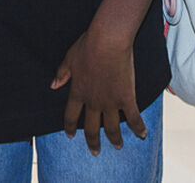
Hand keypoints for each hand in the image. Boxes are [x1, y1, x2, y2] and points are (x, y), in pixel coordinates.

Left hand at [51, 28, 145, 154]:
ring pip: (112, 128)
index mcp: (77, 92)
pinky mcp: (126, 98)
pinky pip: (133, 118)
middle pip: (91, 128)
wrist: (108, 41)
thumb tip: (53, 85)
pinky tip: (141, 135)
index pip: (71, 116)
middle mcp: (93, 102)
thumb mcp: (69, 59)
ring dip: (115, 139)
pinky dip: (138, 128)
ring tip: (118, 146)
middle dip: (93, 142)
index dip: (69, 127)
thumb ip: (62, 74)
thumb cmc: (88, 46)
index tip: (69, 136)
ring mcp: (110, 102)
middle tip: (95, 152)